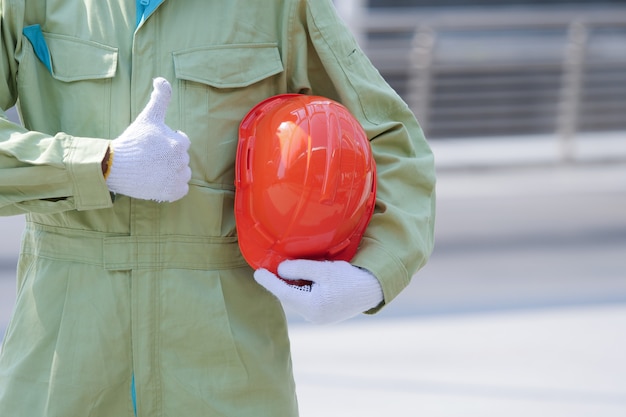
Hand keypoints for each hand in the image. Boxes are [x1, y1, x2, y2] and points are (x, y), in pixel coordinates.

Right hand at [106, 77, 191, 201]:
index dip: (167, 142)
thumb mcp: (148, 116)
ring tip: (152, 170)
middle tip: (149, 158)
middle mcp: (182, 161)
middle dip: (168, 158)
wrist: (115, 166)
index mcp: (180, 142)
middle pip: (180, 159)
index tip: (154, 145)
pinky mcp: (173, 193)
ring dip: (171, 173)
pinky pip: (180, 190)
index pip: (182, 141)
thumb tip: (161, 78)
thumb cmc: (132, 140)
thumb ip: (160, 96)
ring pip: (181, 174)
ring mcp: (178, 178)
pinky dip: (172, 188)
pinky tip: (157, 182)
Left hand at [254, 259, 383, 324]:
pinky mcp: (324, 315)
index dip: (268, 281)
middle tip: (269, 268)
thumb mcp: (323, 269)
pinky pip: (306, 301)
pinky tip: (304, 280)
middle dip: (280, 283)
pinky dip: (302, 290)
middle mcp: (313, 316)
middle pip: (289, 296)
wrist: (372, 290)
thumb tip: (280, 270)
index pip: (283, 292)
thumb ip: (299, 269)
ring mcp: (318, 318)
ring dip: (292, 286)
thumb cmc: (349, 278)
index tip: (257, 273)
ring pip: (297, 299)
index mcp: (312, 306)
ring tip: (289, 272)